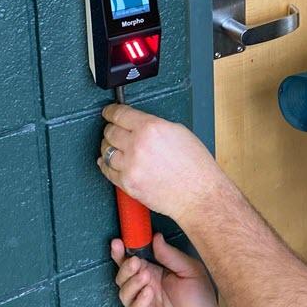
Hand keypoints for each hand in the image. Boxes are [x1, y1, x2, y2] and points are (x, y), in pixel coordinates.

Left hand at [97, 104, 220, 220]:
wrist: (200, 195)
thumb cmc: (196, 168)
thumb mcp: (180, 134)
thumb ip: (156, 126)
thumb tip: (139, 124)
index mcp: (152, 128)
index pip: (120, 114)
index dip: (111, 112)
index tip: (108, 113)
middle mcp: (138, 145)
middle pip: (110, 132)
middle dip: (112, 130)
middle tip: (114, 131)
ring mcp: (131, 165)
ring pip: (106, 151)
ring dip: (109, 148)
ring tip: (116, 148)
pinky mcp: (128, 183)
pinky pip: (107, 171)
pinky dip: (107, 166)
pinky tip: (110, 163)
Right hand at [112, 232, 219, 306]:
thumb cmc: (200, 300)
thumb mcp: (190, 271)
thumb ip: (171, 255)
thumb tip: (156, 236)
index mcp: (154, 274)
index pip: (132, 261)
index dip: (122, 253)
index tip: (117, 242)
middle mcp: (145, 289)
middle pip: (123, 276)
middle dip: (125, 267)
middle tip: (136, 262)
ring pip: (125, 292)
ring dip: (132, 282)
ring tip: (145, 276)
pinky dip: (139, 300)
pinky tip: (148, 293)